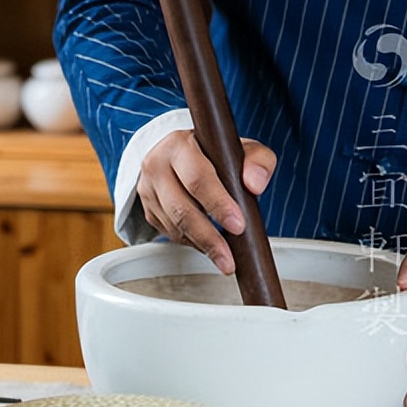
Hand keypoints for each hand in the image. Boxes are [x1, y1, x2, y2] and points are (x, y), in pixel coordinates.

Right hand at [136, 130, 276, 274]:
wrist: (179, 155)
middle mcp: (157, 166)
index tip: (238, 225)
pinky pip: (170, 233)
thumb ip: (258, 161)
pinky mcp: (148, 210)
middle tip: (229, 258)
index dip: (218, 204)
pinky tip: (208, 246)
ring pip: (175, 226)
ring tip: (225, 259)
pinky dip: (192, 243)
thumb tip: (255, 184)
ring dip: (202, 245)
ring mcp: (149, 190)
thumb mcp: (241, 148)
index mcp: (180, 146)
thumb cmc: (213, 153)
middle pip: (182, 209)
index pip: (198, 178)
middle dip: (209, 237)